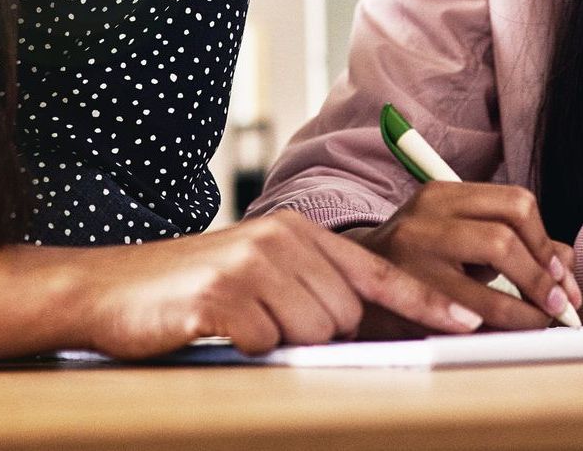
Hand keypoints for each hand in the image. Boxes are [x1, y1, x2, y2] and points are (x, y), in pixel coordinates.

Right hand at [77, 210, 483, 357]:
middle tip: (267, 323)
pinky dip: (246, 349)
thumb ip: (311, 287)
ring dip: (279, 343)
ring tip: (240, 323)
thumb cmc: (195, 288)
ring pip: (312, 333)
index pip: (378, 270)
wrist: (113, 286)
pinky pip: (266, 345)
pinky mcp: (223, 294)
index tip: (468, 325)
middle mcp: (283, 238)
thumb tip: (361, 325)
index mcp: (299, 232)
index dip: (424, 302)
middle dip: (317, 335)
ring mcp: (252, 262)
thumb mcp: (261, 271)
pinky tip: (218, 329)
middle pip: (345, 314)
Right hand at [350, 182, 582, 335]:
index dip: (547, 243)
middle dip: (541, 275)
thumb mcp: (460, 236)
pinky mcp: (404, 294)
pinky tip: (505, 332)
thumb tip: (567, 262)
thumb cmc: (418, 259)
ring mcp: (412, 255)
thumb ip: (512, 242)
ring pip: (489, 274)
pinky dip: (497, 325)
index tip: (562, 277)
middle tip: (557, 304)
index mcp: (443, 194)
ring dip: (526, 307)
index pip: (515, 204)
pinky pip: (466, 314)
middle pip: (505, 234)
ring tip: (539, 322)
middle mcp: (426, 216)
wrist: (351, 279)